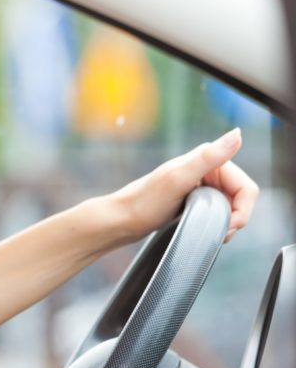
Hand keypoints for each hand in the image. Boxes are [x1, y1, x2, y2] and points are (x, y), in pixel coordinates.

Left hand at [110, 128, 258, 243]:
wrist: (122, 220)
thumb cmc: (144, 202)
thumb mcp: (178, 179)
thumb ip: (209, 157)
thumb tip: (237, 134)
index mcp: (207, 159)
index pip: (246, 187)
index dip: (242, 210)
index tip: (228, 226)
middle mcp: (207, 169)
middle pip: (241, 198)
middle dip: (234, 219)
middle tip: (219, 233)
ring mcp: (202, 185)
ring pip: (232, 207)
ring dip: (227, 224)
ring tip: (208, 232)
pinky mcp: (196, 200)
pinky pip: (220, 213)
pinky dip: (218, 224)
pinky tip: (203, 229)